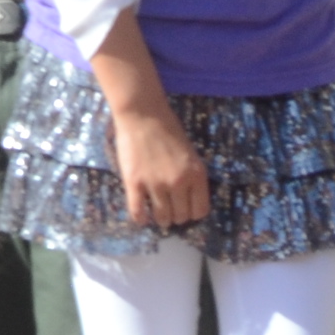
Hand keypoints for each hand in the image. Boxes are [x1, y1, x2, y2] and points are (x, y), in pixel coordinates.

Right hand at [109, 99, 207, 228]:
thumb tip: (188, 199)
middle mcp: (178, 182)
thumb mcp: (190, 153)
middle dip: (176, 216)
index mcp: (196, 174)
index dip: (193, 213)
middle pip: (181, 216)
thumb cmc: (168, 129)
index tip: (186, 209)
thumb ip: (192, 176)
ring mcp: (156, 184)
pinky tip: (142, 217)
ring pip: (162, 217)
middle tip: (170, 211)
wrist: (143, 114)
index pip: (200, 211)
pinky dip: (141, 219)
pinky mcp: (134, 183)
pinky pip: (138, 212)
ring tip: (157, 216)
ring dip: (161, 220)